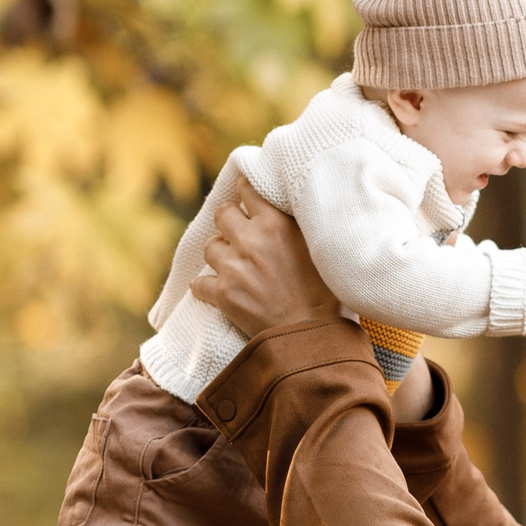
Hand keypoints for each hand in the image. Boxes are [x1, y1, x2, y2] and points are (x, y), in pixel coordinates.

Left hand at [190, 176, 339, 336]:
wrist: (313, 337)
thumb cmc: (326, 295)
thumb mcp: (320, 248)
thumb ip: (298, 226)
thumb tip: (286, 207)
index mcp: (276, 224)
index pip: (248, 189)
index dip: (246, 192)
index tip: (247, 199)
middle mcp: (251, 241)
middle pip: (222, 213)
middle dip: (228, 221)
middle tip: (239, 233)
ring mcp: (234, 268)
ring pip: (209, 246)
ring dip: (219, 254)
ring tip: (232, 264)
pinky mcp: (223, 295)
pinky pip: (199, 284)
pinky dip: (205, 288)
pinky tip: (216, 290)